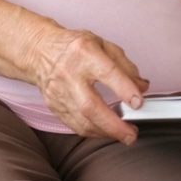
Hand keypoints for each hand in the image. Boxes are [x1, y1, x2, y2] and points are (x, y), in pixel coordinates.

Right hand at [26, 26, 149, 143]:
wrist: (39, 51)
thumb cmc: (73, 46)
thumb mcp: (102, 44)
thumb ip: (125, 66)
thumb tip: (142, 87)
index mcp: (85, 53)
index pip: (107, 73)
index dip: (125, 90)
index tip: (139, 103)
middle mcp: (70, 74)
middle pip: (91, 106)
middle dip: (114, 125)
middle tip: (131, 134)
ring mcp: (59, 92)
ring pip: (82, 121)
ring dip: (105, 132)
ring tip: (123, 135)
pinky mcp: (53, 106)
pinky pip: (74, 125)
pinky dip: (92, 132)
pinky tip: (104, 131)